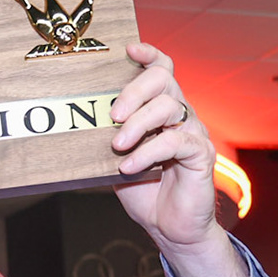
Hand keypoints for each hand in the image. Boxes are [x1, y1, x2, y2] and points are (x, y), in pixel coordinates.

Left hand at [110, 44, 218, 252]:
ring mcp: (193, 132)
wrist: (169, 227)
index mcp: (161, 109)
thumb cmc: (144, 190)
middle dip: (133, 91)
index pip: (162, 68)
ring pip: (169, 106)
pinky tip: (129, 167)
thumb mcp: (117, 157)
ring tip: (117, 146)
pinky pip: (176, 141)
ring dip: (137, 124)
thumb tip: (76, 121)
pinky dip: (147, 152)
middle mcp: (181, 114)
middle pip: (163, 79)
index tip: (129, 50)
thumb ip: (107, 136)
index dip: (148, 54)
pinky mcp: (201, 154)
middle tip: (112, 115)